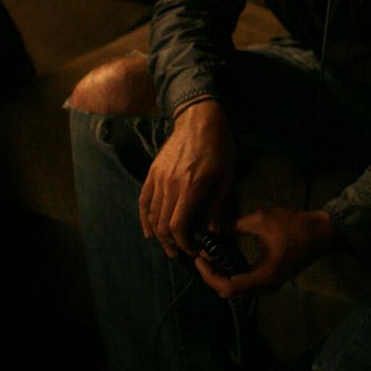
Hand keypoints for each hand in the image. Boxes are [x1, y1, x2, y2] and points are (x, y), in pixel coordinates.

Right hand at [138, 99, 235, 257]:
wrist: (199, 118)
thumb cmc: (219, 146)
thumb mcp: (226, 176)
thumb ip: (216, 206)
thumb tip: (212, 233)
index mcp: (191, 187)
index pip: (178, 226)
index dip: (184, 243)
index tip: (193, 249)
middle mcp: (171, 184)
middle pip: (163, 224)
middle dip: (172, 243)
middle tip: (182, 252)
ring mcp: (159, 177)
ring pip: (152, 215)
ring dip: (159, 234)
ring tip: (169, 245)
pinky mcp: (153, 171)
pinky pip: (144, 199)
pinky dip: (145, 218)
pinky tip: (149, 231)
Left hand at [195, 207, 336, 298]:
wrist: (322, 231)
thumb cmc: (293, 225)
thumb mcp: (261, 220)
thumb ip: (235, 227)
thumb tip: (214, 230)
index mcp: (263, 275)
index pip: (228, 286)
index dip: (209, 275)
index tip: (199, 258)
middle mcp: (266, 286)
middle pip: (230, 292)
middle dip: (212, 276)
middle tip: (202, 257)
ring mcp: (270, 285)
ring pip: (239, 290)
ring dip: (222, 276)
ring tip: (211, 257)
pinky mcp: (273, 279)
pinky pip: (247, 284)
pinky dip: (234, 274)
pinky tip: (228, 258)